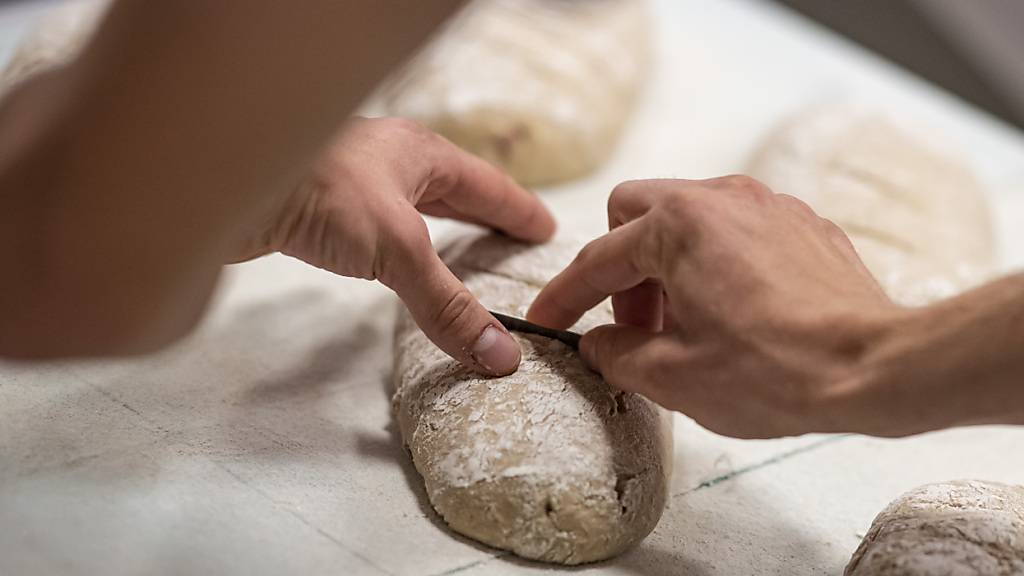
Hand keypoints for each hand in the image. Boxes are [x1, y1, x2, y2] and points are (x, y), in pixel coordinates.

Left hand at [239, 117, 555, 375]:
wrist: (225, 181)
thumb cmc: (318, 190)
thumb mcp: (398, 248)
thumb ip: (448, 304)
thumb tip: (499, 356)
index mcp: (421, 154)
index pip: (487, 187)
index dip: (519, 211)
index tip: (545, 228)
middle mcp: (390, 160)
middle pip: (453, 190)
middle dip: (484, 215)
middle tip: (514, 238)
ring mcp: (353, 181)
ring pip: (413, 207)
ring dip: (442, 229)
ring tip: (464, 251)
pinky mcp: (320, 206)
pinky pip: (379, 226)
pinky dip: (401, 245)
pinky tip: (396, 260)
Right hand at [527, 177, 906, 437]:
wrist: (875, 367)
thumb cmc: (776, 371)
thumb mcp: (673, 377)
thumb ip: (616, 353)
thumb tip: (598, 343)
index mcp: (678, 225)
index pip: (598, 259)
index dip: (565, 296)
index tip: (548, 320)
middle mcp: (721, 198)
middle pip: (636, 213)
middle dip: (621, 268)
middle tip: (635, 325)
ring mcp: (767, 205)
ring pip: (686, 218)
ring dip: (667, 266)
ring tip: (686, 326)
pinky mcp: (802, 224)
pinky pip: (735, 230)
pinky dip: (713, 264)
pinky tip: (732, 313)